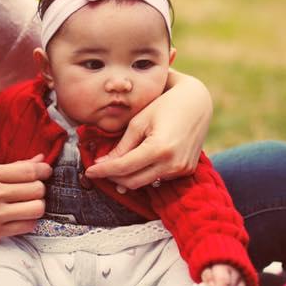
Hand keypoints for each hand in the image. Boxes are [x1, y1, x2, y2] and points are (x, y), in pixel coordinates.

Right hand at [0, 156, 50, 257]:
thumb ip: (11, 167)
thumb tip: (40, 160)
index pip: (28, 170)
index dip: (43, 171)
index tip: (46, 172)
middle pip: (37, 189)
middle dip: (39, 188)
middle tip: (32, 190)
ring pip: (37, 208)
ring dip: (37, 206)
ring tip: (28, 204)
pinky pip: (28, 226)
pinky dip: (30, 221)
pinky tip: (21, 217)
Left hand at [85, 70, 211, 189]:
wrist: (197, 102)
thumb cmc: (165, 105)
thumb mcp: (139, 123)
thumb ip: (122, 146)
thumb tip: (103, 163)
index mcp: (159, 149)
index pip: (123, 167)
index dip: (103, 170)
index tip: (89, 170)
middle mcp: (173, 164)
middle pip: (133, 182)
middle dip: (113, 177)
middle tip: (99, 168)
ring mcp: (181, 169)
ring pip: (145, 183)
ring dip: (128, 177)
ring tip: (115, 166)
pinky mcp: (186, 170)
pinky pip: (159, 178)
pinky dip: (145, 174)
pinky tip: (137, 164)